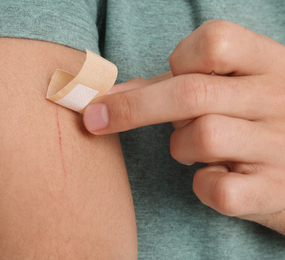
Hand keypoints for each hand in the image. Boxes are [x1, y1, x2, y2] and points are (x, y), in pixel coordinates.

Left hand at [83, 20, 284, 233]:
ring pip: (202, 136)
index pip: (215, 42)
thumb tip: (108, 94)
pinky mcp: (273, 190)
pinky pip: (218, 188)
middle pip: (191, 93)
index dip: (179, 59)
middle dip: (133, 108)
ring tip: (191, 149)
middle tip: (98, 119)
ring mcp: (280, 146)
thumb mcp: (229, 88)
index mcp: (269, 64)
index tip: (172, 75)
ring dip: (179, 146)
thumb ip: (170, 84)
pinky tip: (213, 176)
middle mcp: (279, 99)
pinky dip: (202, 185)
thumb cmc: (251, 118)